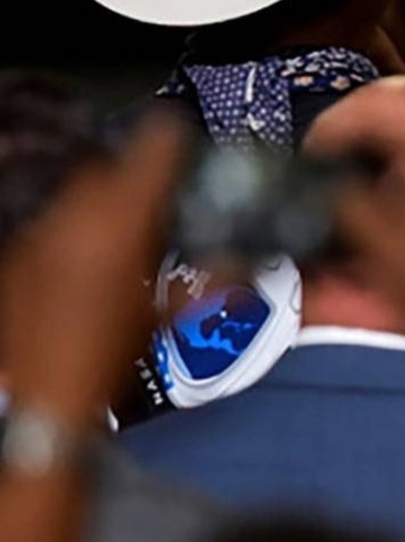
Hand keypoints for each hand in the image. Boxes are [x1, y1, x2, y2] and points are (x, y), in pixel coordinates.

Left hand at [0, 114, 190, 423]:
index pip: (155, 142)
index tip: (191, 157)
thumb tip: (245, 260)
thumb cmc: (109, 357)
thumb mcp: (168, 316)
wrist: (39, 399)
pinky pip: (52, 220)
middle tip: (158, 207)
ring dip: (103, 203)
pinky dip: (72, 229)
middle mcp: (76, 212)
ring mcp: (38, 230)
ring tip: (121, 235)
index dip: (178, 141)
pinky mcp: (16, 251)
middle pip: (112, 163)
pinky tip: (83, 263)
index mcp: (121, 219)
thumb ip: (212, 280)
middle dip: (136, 179)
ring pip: (79, 190)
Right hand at [318, 78, 404, 351]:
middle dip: (361, 116)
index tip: (313, 149)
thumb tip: (313, 178)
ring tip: (348, 159)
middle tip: (329, 145)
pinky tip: (383, 180)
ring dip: (383, 131)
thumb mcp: (375, 241)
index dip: (338, 121)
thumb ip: (339, 197)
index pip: (384, 103)